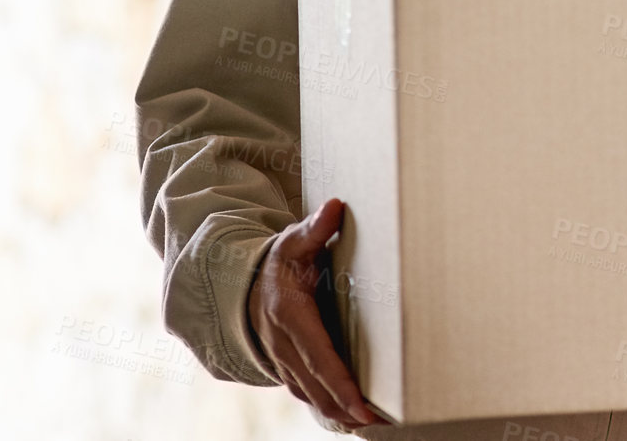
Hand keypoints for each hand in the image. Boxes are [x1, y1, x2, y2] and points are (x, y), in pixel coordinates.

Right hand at [247, 198, 381, 428]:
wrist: (244, 284)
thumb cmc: (280, 261)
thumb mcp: (295, 241)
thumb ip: (316, 228)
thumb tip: (336, 207)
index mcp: (289, 315)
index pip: (319, 355)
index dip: (341, 383)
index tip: (363, 405)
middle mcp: (283, 344)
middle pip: (317, 385)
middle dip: (348, 407)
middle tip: (382, 424)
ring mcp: (282, 360)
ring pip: (312, 395)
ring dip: (341, 413)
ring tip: (376, 426)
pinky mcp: (288, 367)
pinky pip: (308, 393)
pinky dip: (329, 408)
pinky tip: (353, 418)